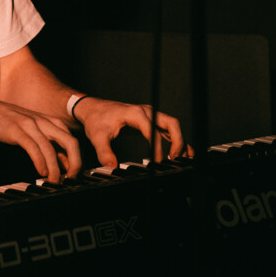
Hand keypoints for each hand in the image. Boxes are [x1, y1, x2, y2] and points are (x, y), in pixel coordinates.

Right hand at [0, 99, 80, 182]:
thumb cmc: (13, 124)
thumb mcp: (36, 132)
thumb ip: (51, 146)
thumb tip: (66, 165)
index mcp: (52, 122)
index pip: (73, 141)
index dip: (77, 160)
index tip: (75, 175)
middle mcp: (45, 122)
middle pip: (70, 142)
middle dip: (75, 163)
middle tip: (72, 179)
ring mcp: (31, 125)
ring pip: (50, 148)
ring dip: (55, 169)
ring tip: (54, 181)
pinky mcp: (17, 130)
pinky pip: (33, 147)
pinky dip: (40, 161)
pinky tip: (41, 172)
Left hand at [72, 97, 192, 167]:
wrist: (93, 109)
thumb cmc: (96, 120)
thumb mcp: (97, 136)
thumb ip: (104, 152)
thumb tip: (112, 166)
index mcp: (135, 113)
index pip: (153, 130)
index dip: (157, 148)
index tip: (157, 162)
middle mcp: (146, 111)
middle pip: (171, 124)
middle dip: (177, 141)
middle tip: (175, 160)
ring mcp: (149, 115)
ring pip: (172, 125)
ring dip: (179, 140)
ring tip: (182, 159)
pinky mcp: (149, 121)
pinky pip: (167, 129)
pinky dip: (176, 139)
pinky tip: (182, 151)